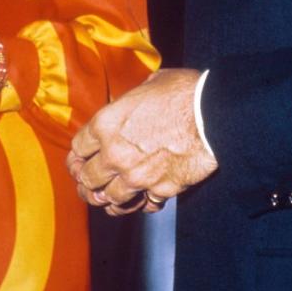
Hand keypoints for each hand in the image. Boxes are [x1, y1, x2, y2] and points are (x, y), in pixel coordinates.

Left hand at [67, 69, 216, 215]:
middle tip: (90, 183)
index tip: (81, 160)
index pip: (77, 149)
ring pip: (110, 198)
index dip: (78, 156)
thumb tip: (130, 104)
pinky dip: (142, 203)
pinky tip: (142, 199)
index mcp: (106, 124)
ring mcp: (137, 176)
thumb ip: (130, 102)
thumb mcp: (148, 86)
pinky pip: (143, 205)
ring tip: (110, 197)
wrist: (214, 114)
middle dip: (88, 181)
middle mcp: (115, 154)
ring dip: (110, 198)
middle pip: (87, 178)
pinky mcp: (161, 190)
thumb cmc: (183, 93)